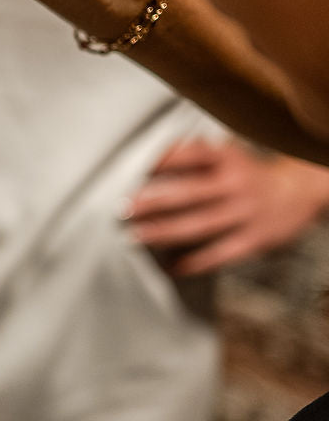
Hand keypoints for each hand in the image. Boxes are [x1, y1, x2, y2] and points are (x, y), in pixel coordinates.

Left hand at [126, 139, 328, 275]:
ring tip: (136, 237)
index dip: (166, 159)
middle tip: (123, 209)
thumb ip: (195, 154)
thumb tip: (153, 154)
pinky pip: (220, 254)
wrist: (298, 194)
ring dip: (165, 232)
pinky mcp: (254, 239)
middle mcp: (237, 184)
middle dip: (155, 202)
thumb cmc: (246, 174)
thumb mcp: (227, 155)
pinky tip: (171, 267)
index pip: (194, 154)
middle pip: (191, 193)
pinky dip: (195, 262)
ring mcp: (246, 213)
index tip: (136, 168)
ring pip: (201, 225)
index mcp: (228, 158)